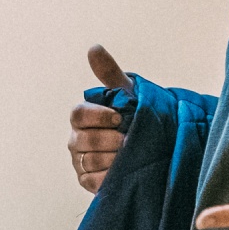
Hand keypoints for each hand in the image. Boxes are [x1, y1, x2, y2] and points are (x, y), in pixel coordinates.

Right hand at [68, 46, 131, 192]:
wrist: (152, 144)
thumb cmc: (135, 116)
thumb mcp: (126, 94)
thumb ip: (109, 73)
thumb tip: (94, 47)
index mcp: (81, 117)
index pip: (78, 114)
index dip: (98, 116)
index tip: (120, 117)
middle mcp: (76, 140)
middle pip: (84, 140)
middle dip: (110, 140)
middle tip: (131, 140)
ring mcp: (80, 162)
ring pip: (90, 161)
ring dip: (114, 159)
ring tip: (132, 155)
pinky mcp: (87, 182)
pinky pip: (93, 181)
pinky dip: (110, 177)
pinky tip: (125, 171)